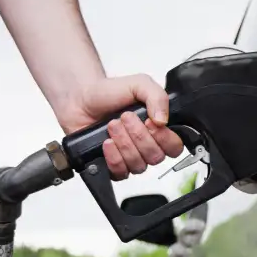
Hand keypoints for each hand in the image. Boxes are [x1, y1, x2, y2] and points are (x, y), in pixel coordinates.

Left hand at [58, 74, 183, 179]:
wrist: (81, 99)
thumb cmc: (110, 92)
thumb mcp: (139, 84)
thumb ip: (157, 96)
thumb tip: (163, 121)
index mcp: (159, 129)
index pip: (175, 146)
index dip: (164, 138)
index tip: (150, 121)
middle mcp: (147, 146)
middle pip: (156, 157)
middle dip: (139, 136)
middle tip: (125, 117)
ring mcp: (131, 158)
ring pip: (139, 165)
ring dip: (125, 144)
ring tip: (112, 125)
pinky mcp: (113, 166)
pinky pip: (121, 172)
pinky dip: (114, 157)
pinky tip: (107, 142)